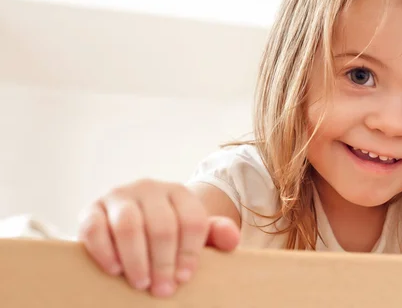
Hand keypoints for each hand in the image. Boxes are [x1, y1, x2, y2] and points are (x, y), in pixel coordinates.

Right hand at [77, 179, 239, 296]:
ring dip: (136, 259)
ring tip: (141, 283)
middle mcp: (149, 188)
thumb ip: (216, 233)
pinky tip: (115, 270)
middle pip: (162, 226)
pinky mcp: (91, 209)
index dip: (190, 253)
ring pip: (128, 225)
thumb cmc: (170, 230)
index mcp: (178, 192)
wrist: (135, 217)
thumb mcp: (195, 230)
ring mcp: (119, 196)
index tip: (185, 278)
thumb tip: (232, 238)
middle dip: (164, 262)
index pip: (192, 221)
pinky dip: (105, 251)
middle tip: (163, 289)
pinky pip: (94, 228)